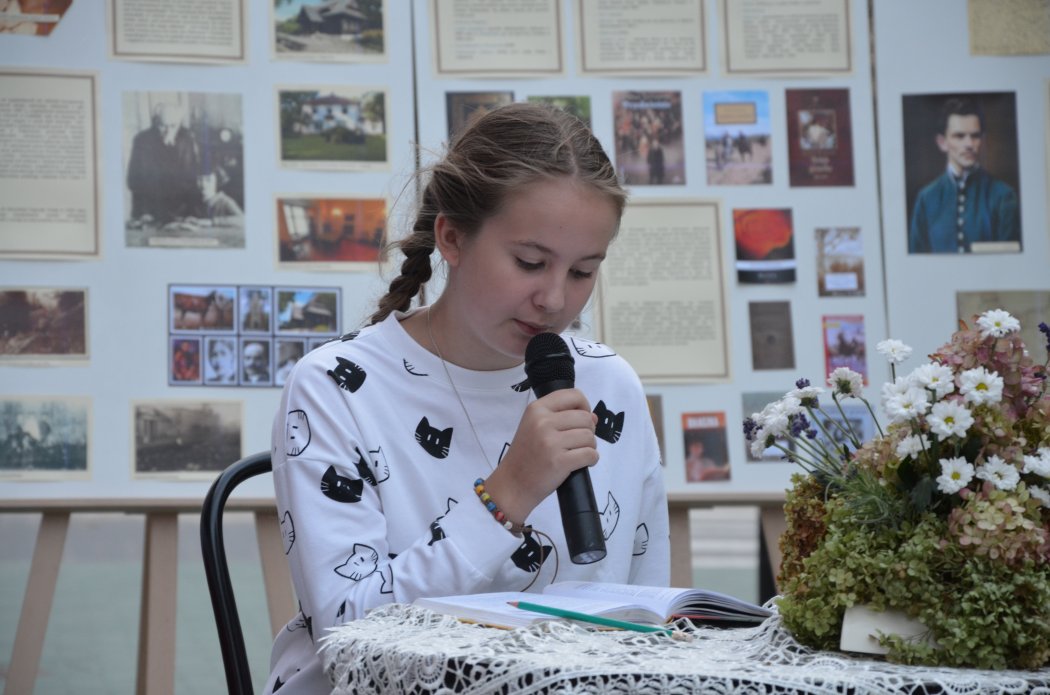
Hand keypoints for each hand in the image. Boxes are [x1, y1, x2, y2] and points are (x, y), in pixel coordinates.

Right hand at [482, 389, 597, 525]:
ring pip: (590, 437)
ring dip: (589, 447)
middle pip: (586, 418)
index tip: (580, 419)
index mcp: (536, 409)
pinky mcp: (559, 461)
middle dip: (588, 431)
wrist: (512, 484)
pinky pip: (590, 454)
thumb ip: (562, 417)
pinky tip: (579, 463)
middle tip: (577, 442)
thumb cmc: (526, 456)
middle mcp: (543, 422)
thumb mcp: (535, 427)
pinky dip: (591, 459)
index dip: (584, 406)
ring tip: (576, 453)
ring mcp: (551, 442)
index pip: (573, 395)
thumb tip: (594, 417)